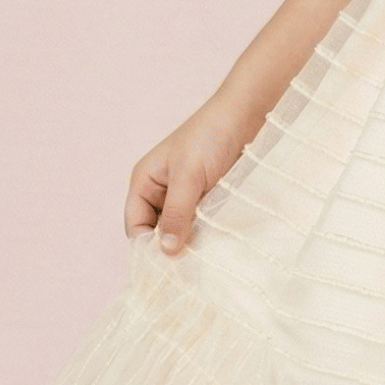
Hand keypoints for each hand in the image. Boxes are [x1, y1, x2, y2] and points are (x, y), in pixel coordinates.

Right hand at [124, 97, 252, 253]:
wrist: (248, 113)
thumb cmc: (211, 136)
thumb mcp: (189, 176)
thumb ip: (176, 213)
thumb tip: (166, 251)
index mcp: (145, 182)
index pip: (136, 226)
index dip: (147, 247)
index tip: (168, 268)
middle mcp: (162, 192)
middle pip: (157, 233)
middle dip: (170, 249)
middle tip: (189, 271)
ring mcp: (187, 197)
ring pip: (182, 231)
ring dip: (192, 244)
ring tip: (206, 261)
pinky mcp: (210, 199)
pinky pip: (203, 225)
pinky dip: (208, 236)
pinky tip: (220, 247)